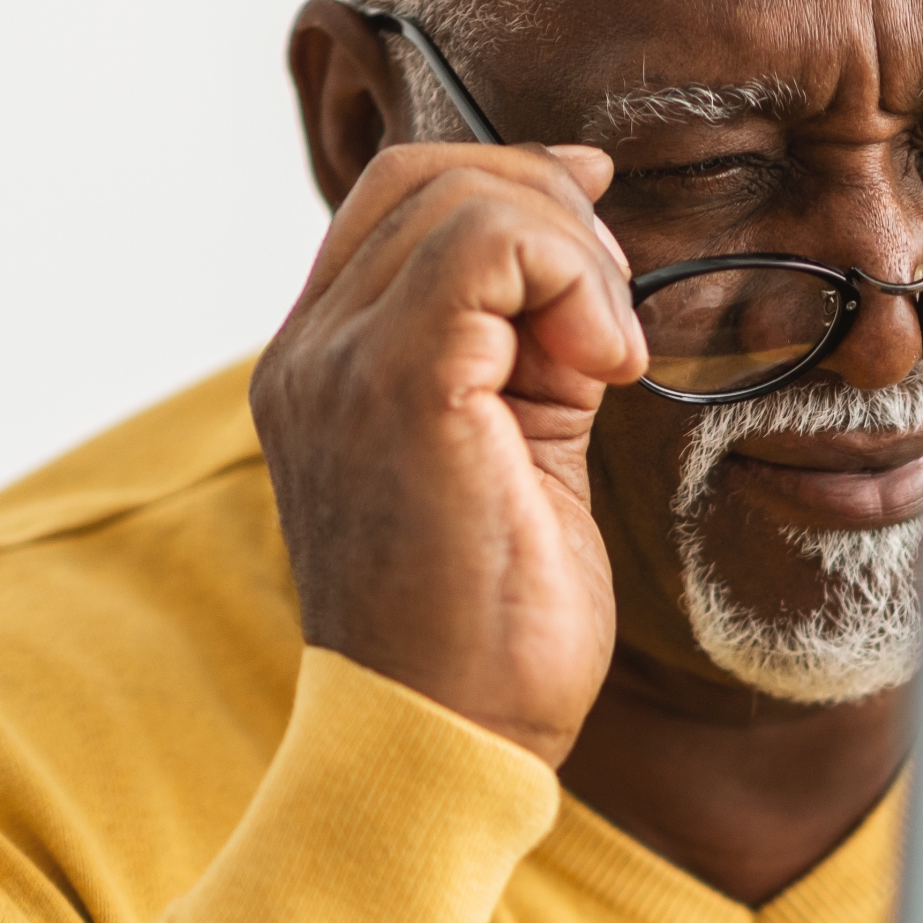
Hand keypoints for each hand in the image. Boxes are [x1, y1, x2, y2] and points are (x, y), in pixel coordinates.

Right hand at [249, 142, 644, 765]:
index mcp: (324, 369)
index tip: (597, 236)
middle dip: (549, 210)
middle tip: (613, 316)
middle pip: (426, 177)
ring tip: (609, 362)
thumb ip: (526, 357)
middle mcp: (310, 356)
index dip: (511, 188)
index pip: (398, 204)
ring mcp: (338, 367)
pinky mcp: (396, 388)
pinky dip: (571, 278)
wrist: (446, 745)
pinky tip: (605, 366)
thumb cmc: (487, 638)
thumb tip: (580, 263)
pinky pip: (486, 246)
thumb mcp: (516, 460)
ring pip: (464, 198)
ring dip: (574, 258)